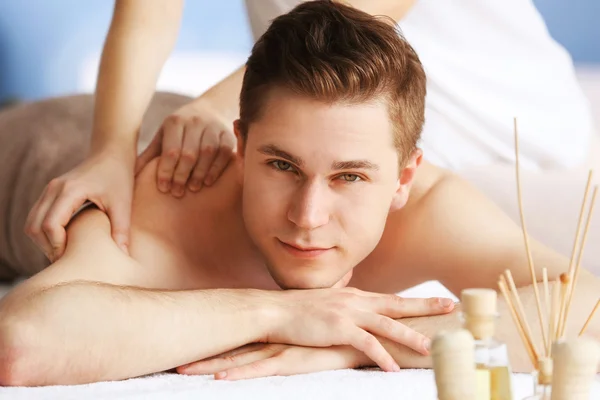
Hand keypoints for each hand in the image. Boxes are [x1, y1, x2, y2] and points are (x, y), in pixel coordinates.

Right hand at [25, 150, 133, 260]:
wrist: (111, 152)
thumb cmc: (119, 176)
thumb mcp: (123, 204)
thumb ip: (121, 230)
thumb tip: (123, 256)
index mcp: (70, 190)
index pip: (51, 225)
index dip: (58, 246)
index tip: (73, 258)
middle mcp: (54, 189)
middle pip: (34, 227)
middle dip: (47, 247)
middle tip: (67, 261)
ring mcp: (49, 190)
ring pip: (32, 223)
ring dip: (43, 241)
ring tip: (65, 253)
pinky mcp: (51, 192)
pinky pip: (37, 217)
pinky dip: (44, 232)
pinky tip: (63, 241)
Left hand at [135, 99, 235, 197]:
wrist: (210, 110)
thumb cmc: (181, 130)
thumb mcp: (163, 137)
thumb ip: (150, 155)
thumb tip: (130, 176)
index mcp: (175, 121)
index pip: (170, 150)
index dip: (166, 171)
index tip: (163, 188)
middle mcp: (195, 122)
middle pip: (189, 153)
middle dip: (182, 175)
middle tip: (177, 192)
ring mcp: (213, 127)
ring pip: (207, 153)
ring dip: (199, 173)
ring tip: (193, 188)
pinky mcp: (228, 134)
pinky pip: (224, 153)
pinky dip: (216, 169)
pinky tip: (208, 181)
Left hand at [177, 343, 371, 379]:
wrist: (367, 332)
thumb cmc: (342, 335)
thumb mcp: (316, 334)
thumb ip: (301, 333)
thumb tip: (289, 336)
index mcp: (277, 334)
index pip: (239, 339)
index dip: (214, 342)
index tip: (190, 345)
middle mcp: (274, 339)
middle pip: (231, 347)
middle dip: (203, 355)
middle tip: (172, 359)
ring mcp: (282, 349)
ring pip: (240, 359)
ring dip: (212, 366)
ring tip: (185, 370)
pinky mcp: (295, 361)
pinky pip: (262, 371)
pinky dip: (241, 375)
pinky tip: (221, 380)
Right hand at [263, 288, 453, 372]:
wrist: (275, 311)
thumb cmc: (298, 310)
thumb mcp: (327, 304)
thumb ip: (345, 306)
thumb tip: (356, 312)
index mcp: (355, 295)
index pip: (391, 299)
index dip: (416, 302)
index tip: (438, 301)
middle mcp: (355, 300)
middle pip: (397, 304)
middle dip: (425, 306)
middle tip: (451, 306)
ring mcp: (347, 313)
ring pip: (387, 324)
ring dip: (409, 336)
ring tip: (429, 347)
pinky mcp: (338, 328)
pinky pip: (365, 343)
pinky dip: (381, 356)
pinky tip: (392, 368)